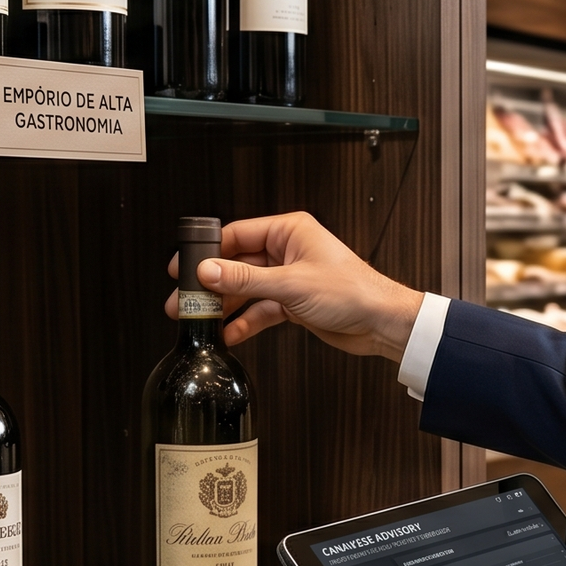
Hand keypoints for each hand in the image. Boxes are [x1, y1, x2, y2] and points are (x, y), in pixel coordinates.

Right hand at [163, 212, 424, 359]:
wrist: (381, 323)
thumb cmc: (352, 291)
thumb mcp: (290, 284)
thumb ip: (246, 278)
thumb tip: (209, 271)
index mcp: (289, 232)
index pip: (237, 234)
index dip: (208, 251)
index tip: (184, 265)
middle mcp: (287, 251)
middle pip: (238, 264)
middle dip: (212, 284)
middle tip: (184, 299)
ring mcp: (289, 278)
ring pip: (247, 290)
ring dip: (225, 306)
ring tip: (199, 321)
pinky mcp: (294, 303)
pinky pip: (262, 309)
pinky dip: (246, 321)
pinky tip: (229, 333)